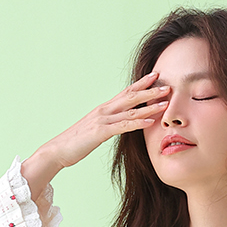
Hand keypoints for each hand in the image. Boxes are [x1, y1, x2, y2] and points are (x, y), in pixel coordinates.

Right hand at [25, 70, 172, 185]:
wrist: (58, 150)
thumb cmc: (77, 141)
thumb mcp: (97, 129)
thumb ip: (110, 123)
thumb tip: (122, 122)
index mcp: (104, 108)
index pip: (126, 92)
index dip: (141, 84)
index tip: (156, 76)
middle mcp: (104, 110)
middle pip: (131, 96)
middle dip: (150, 90)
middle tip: (168, 85)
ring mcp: (102, 120)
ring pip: (130, 110)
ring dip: (149, 106)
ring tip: (165, 103)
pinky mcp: (100, 132)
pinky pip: (123, 126)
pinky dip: (137, 123)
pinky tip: (150, 122)